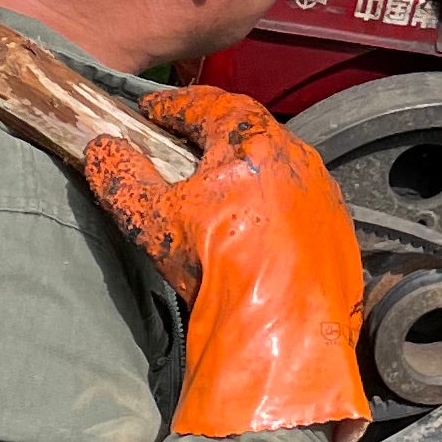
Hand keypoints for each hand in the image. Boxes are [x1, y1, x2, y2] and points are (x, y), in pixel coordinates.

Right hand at [80, 84, 368, 441]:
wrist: (282, 338)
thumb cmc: (219, 269)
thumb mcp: (154, 220)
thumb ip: (123, 177)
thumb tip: (102, 148)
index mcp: (254, 141)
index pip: (210, 104)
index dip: (174, 105)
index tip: (151, 110)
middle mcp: (298, 158)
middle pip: (249, 132)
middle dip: (213, 135)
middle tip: (182, 143)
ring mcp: (324, 196)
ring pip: (279, 169)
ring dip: (248, 172)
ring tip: (218, 191)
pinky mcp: (340, 234)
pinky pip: (301, 206)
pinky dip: (275, 208)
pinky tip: (257, 231)